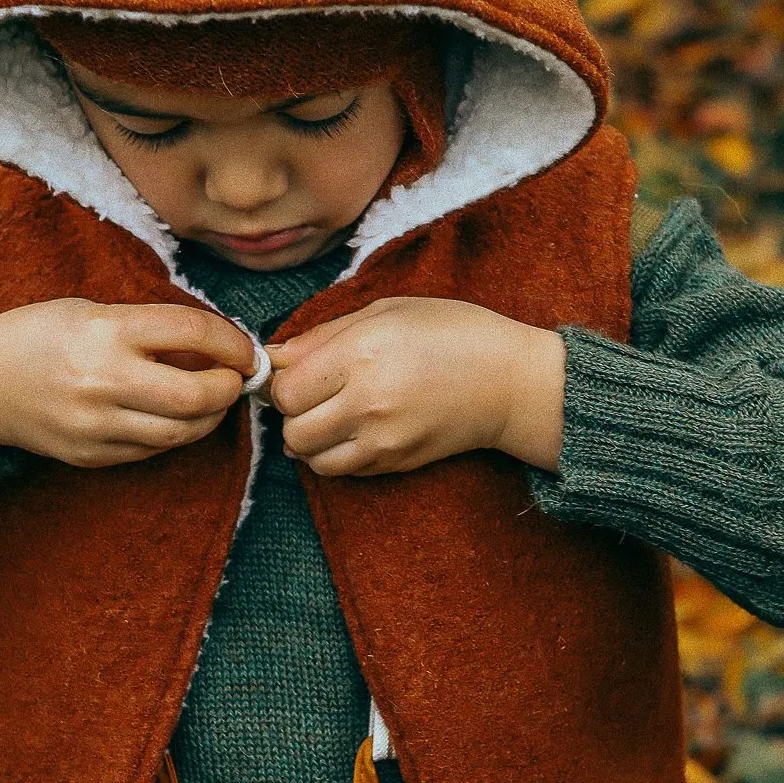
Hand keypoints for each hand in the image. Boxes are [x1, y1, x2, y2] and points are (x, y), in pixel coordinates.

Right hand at [0, 298, 257, 466]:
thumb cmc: (39, 337)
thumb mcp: (92, 311)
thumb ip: (150, 328)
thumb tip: (216, 347)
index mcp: (106, 330)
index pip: (192, 332)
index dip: (232, 343)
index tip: (244, 350)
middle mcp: (103, 379)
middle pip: (195, 395)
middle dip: (228, 389)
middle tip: (234, 381)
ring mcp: (96, 424)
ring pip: (180, 432)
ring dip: (208, 418)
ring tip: (210, 402)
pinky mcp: (91, 455)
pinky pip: (152, 450)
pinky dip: (174, 435)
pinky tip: (173, 419)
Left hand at [266, 297, 566, 475]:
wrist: (510, 382)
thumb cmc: (451, 333)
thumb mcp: (386, 311)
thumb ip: (323, 336)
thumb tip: (274, 357)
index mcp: (362, 353)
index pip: (286, 390)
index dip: (283, 383)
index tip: (298, 373)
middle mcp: (368, 401)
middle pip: (293, 428)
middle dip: (294, 414)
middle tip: (314, 395)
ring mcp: (382, 439)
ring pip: (311, 458)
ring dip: (311, 440)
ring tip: (331, 415)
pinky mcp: (394, 463)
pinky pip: (342, 471)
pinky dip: (336, 455)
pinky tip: (354, 431)